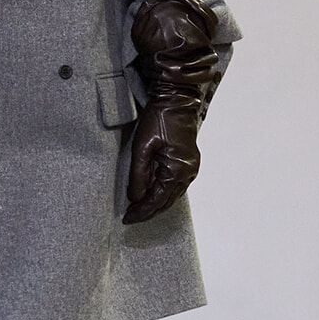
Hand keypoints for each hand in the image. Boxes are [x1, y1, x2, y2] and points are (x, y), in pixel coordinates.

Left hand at [123, 102, 202, 223]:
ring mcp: (191, 168)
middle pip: (166, 201)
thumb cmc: (159, 119)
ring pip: (172, 195)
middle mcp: (188, 173)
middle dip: (148, 211)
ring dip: (155, 203)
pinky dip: (162, 193)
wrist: (176, 100)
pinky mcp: (188, 163)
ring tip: (138, 209)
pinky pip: (175, 185)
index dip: (142, 212)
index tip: (127, 218)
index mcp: (178, 170)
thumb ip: (139, 175)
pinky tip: (151, 194)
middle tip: (130, 217)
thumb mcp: (142, 147)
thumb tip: (135, 198)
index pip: (157, 200)